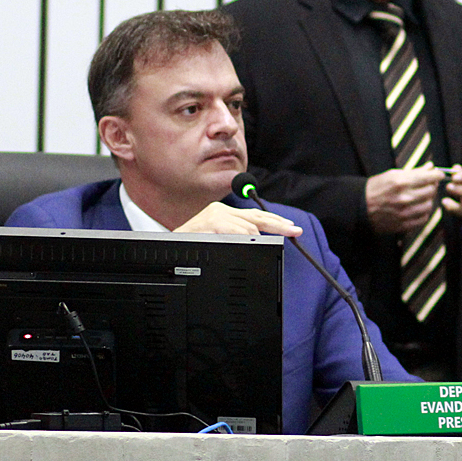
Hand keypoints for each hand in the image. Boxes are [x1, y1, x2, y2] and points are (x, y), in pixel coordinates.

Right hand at [175, 202, 302, 236]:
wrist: (166, 250)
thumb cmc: (192, 247)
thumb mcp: (217, 241)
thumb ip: (235, 238)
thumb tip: (259, 241)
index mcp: (224, 214)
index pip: (255, 216)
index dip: (275, 222)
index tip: (291, 228)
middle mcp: (220, 211)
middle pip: (256, 217)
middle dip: (279, 225)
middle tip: (295, 231)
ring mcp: (214, 215)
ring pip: (247, 225)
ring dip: (261, 234)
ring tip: (275, 240)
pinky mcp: (208, 223)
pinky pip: (232, 230)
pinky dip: (244, 236)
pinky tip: (255, 240)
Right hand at [366, 165, 443, 234]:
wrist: (359, 207)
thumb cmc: (376, 188)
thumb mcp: (392, 174)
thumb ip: (414, 171)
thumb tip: (431, 167)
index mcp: (401, 182)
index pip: (429, 177)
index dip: (437, 175)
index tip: (439, 174)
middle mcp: (404, 197)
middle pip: (431, 191)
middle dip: (432, 186)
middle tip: (428, 184)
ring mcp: (404, 212)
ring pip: (429, 205)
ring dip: (428, 200)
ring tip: (422, 196)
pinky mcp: (403, 224)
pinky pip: (423, 218)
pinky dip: (424, 212)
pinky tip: (418, 207)